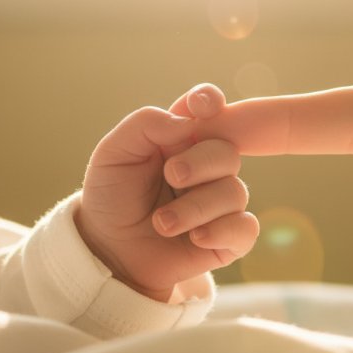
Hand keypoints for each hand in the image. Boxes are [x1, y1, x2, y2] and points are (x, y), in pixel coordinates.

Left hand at [74, 84, 258, 301]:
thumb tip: (187, 122)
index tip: (200, 107)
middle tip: (171, 176)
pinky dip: (222, 231)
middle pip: (227, 152)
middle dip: (201, 163)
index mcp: (182, 138)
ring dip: (195, 208)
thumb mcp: (113, 154)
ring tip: (161, 223)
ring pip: (235, 193)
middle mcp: (207, 166)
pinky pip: (245, 228)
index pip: (208, 108)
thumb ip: (144, 125)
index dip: (211, 101)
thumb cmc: (111, 197)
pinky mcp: (227, 238)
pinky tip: (195, 238)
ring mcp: (219, 202)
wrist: (107, 252)